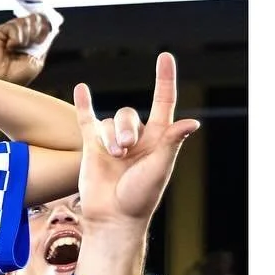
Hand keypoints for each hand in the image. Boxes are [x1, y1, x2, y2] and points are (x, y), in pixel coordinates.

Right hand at [0, 13, 51, 86]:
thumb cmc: (17, 77)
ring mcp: (6, 32)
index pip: (39, 21)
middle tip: (33, 43)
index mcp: (27, 40)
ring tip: (19, 48)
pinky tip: (10, 47)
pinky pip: (12, 26)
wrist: (3, 83)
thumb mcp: (38, 59)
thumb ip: (44, 43)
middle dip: (37, 30)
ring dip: (26, 36)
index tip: (42, 38)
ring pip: (24, 21)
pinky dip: (15, 37)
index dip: (44, 25)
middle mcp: (16, 34)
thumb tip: (50, 28)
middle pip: (33, 18)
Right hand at [74, 52, 199, 230]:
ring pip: (109, 120)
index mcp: (159, 139)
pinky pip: (86, 120)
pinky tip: (81, 88)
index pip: (163, 101)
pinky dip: (84, 104)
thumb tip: (192, 122)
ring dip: (110, 136)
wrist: (112, 217)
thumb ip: (171, 142)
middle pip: (129, 113)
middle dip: (126, 129)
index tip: (164, 57)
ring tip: (113, 157)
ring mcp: (111, 141)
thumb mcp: (160, 168)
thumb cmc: (140, 197)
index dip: (164, 79)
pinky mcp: (91, 147)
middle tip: (124, 151)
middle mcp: (137, 137)